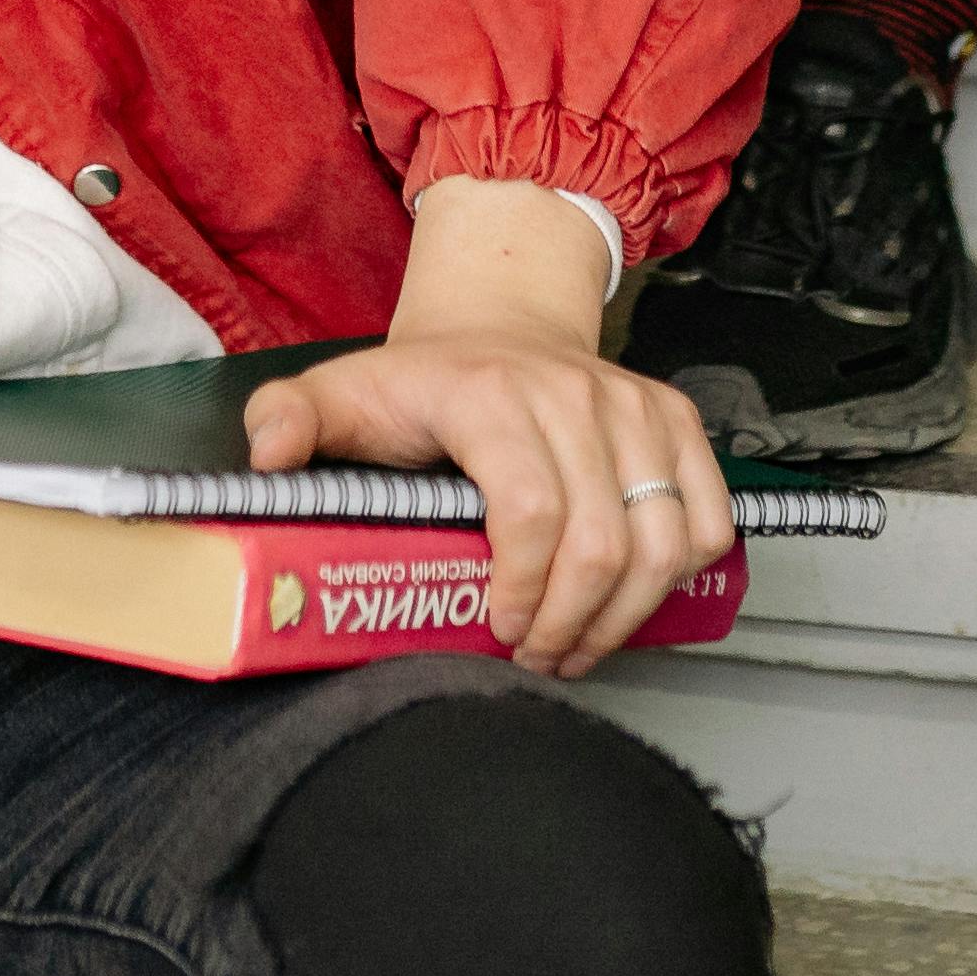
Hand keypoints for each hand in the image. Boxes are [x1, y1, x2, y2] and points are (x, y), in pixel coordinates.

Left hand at [245, 184, 736, 674]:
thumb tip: (266, 459)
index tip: (498, 629)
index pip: (531, 510)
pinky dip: (686, 571)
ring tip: (581, 643)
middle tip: (537, 655)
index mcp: (492, 394)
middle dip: (571, 624)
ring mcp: (632, 407)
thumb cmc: (423, 379)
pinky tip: (635, 597)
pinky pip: (710, 514)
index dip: (522, 588)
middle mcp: (574, 393)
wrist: (499, 320)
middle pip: (603, 541)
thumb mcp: (339, 392)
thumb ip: (288, 421)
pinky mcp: (674, 421)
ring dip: (627, 613)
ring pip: (666, 538)